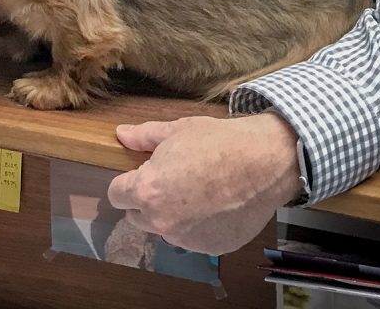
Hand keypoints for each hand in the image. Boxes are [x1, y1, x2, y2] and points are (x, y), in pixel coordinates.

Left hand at [106, 112, 299, 255]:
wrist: (264, 162)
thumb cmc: (218, 142)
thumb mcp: (176, 130)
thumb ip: (143, 136)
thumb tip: (121, 133)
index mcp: (147, 191)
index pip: (116, 195)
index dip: (126, 182)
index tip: (140, 173)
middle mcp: (162, 222)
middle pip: (136, 216)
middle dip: (146, 200)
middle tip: (171, 179)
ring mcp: (187, 239)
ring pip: (166, 228)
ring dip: (172, 214)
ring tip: (198, 190)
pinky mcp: (211, 248)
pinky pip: (193, 238)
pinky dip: (199, 225)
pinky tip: (216, 204)